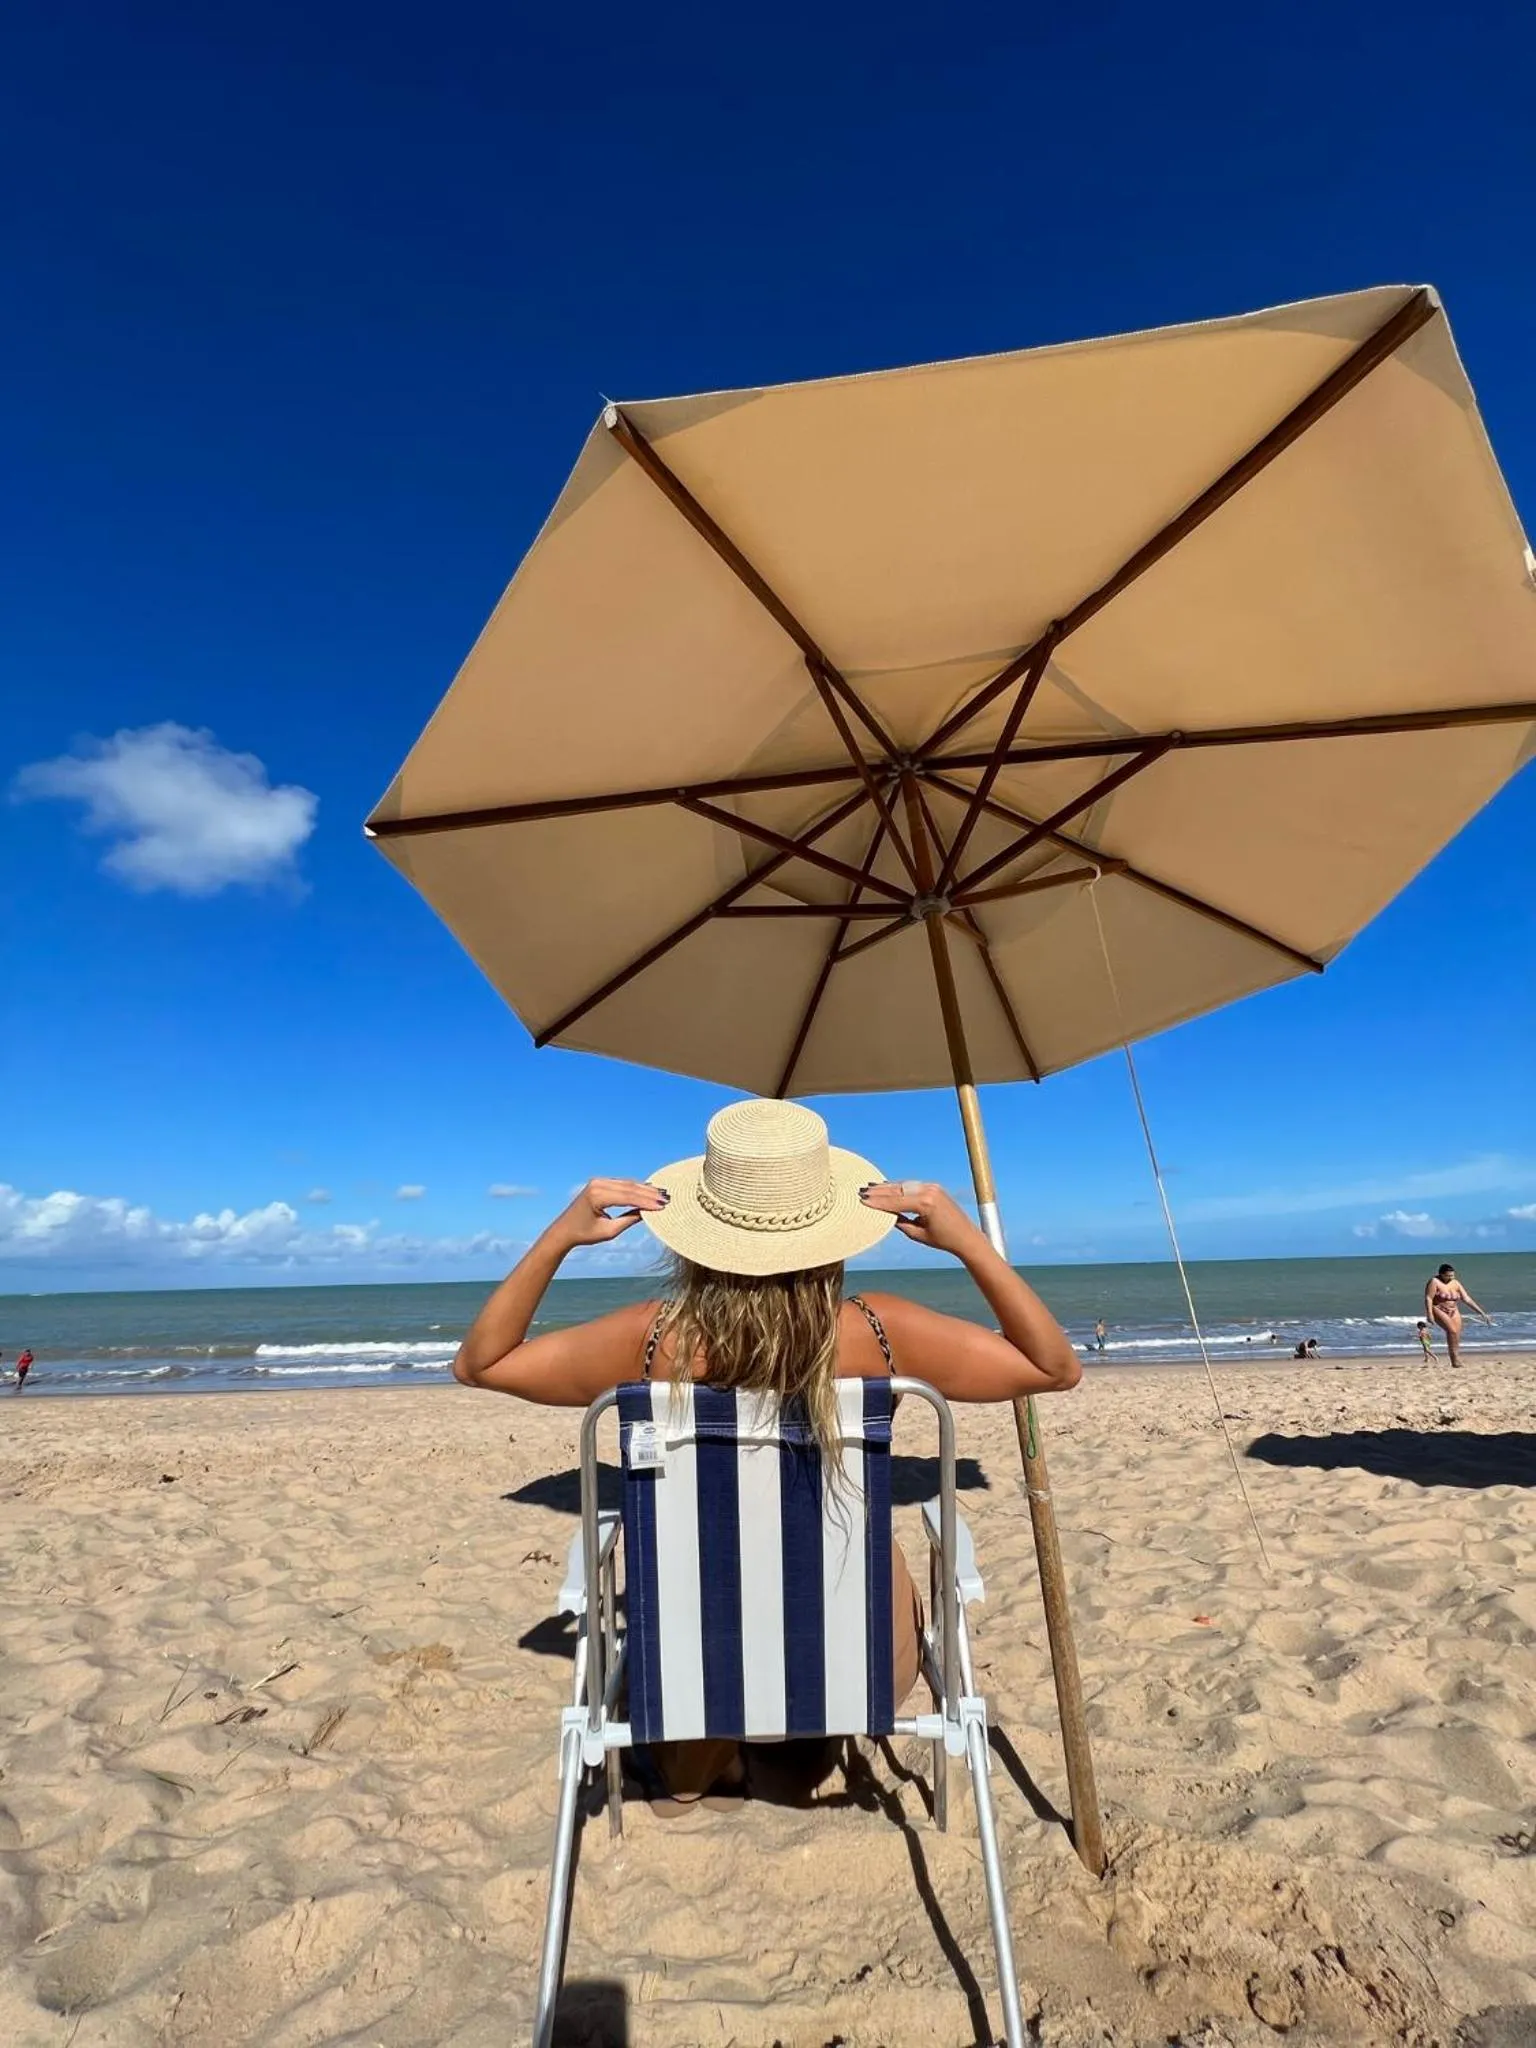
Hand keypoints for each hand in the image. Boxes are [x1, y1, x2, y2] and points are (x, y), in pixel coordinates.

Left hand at [552, 1178, 666, 1247]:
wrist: (564, 1230)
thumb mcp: (609, 1231)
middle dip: (649, 1193)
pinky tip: (648, 1191)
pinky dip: (635, 1188)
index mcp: (597, 1196)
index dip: (646, 1201)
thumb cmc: (585, 1234)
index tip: (662, 1206)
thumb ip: (628, 1220)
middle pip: (629, 1187)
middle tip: (667, 1198)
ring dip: (644, 1189)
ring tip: (662, 1194)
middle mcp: (597, 1184)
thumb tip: (648, 1213)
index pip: (628, 1197)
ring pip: (627, 1184)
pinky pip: (621, 1184)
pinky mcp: (599, 1183)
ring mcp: (598, 1182)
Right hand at [859, 1180, 981, 1255]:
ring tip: (871, 1187)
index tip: (863, 1200)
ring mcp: (932, 1187)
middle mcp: (929, 1191)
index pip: (896, 1201)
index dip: (878, 1202)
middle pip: (898, 1190)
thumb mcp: (918, 1235)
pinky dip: (899, 1187)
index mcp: (926, 1203)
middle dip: (880, 1191)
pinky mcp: (934, 1187)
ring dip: (887, 1187)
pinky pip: (912, 1186)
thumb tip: (887, 1215)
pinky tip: (888, 1187)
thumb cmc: (943, 1239)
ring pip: (904, 1185)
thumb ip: (901, 1223)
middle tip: (862, 1191)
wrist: (966, 1236)